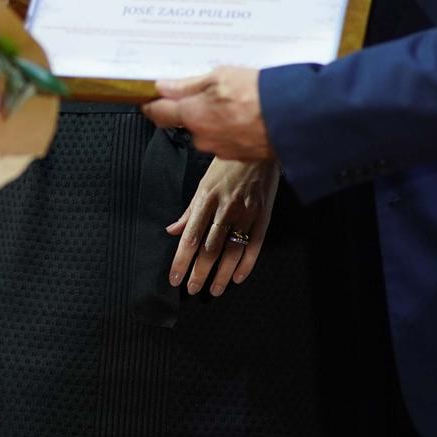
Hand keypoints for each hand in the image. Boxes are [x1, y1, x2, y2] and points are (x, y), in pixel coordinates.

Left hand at [141, 67, 273, 160]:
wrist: (294, 120)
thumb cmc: (258, 95)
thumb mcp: (219, 76)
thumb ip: (188, 84)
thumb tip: (164, 87)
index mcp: (192, 115)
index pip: (158, 112)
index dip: (152, 104)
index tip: (150, 98)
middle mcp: (202, 137)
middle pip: (187, 120)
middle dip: (195, 106)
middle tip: (212, 89)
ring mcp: (221, 149)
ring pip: (210, 130)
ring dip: (217, 117)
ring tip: (237, 99)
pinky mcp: (241, 155)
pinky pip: (229, 138)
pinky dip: (234, 127)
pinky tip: (249, 113)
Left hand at [166, 157, 279, 294]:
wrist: (258, 146)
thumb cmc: (227, 164)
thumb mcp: (203, 183)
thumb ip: (189, 211)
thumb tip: (172, 231)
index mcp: (206, 199)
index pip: (190, 237)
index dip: (181, 260)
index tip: (174, 278)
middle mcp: (225, 208)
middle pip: (210, 249)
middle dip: (200, 272)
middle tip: (192, 289)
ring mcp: (246, 213)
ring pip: (232, 251)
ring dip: (221, 274)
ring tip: (214, 290)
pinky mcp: (263, 215)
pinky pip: (255, 245)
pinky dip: (246, 264)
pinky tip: (237, 277)